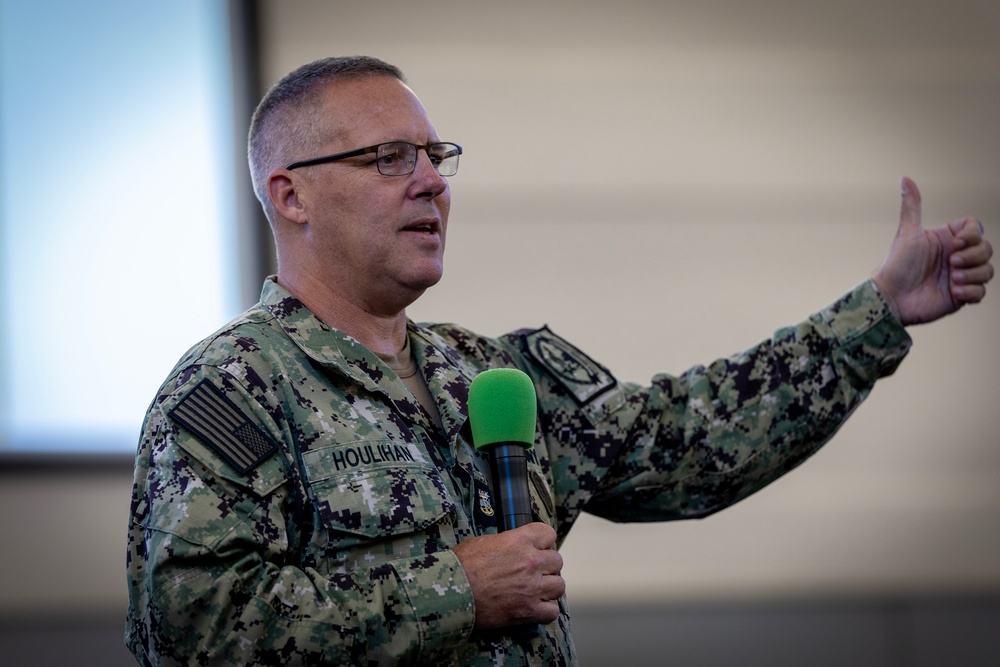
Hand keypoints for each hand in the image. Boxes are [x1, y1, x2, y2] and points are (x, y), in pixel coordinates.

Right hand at [451, 523, 564, 629]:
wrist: (450, 593)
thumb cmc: (460, 566)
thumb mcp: (481, 542)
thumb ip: (504, 542)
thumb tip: (510, 546)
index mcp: (519, 540)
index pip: (548, 533)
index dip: (542, 542)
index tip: (536, 548)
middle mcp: (531, 562)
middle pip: (557, 561)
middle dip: (546, 566)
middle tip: (532, 572)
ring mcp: (532, 587)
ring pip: (559, 586)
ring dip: (548, 588)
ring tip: (535, 591)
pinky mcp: (528, 610)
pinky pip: (552, 611)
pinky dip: (546, 611)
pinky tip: (535, 608)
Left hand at [873, 177, 993, 325]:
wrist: (891, 297)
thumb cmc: (896, 264)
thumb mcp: (908, 233)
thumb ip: (912, 206)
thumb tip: (905, 177)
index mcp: (947, 239)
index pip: (976, 228)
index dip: (972, 234)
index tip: (956, 242)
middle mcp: (956, 256)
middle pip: (987, 249)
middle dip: (973, 256)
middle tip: (951, 263)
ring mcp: (960, 276)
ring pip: (988, 270)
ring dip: (973, 274)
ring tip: (951, 279)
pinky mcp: (960, 296)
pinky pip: (981, 292)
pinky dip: (971, 291)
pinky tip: (954, 292)